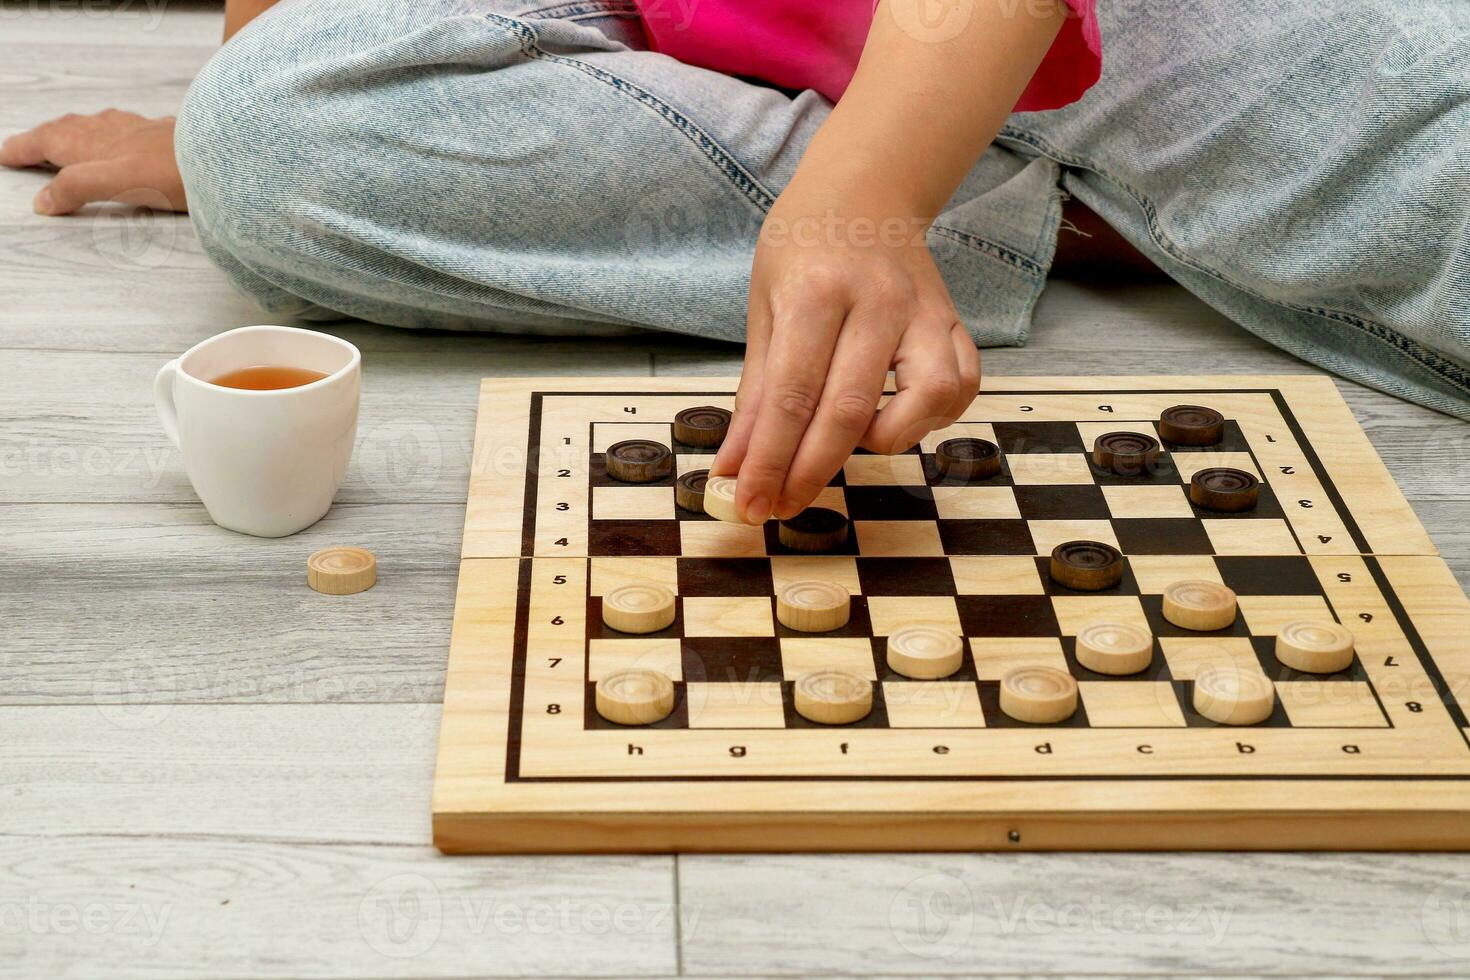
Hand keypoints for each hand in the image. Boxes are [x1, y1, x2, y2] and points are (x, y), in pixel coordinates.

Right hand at [0, 110, 185, 214]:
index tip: (5, 156)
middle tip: (27, 148)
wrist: (228, 158)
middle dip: (45, 138)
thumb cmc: (175, 171)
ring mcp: (143, 132)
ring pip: (99, 127)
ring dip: (76, 132)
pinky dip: (113, 134)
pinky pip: (129, 131)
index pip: (47, 142)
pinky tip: (128, 139)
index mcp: (94, 143)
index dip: (24, 149)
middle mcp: (114, 131)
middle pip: (69, 130)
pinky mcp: (169, 138)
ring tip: (69, 139)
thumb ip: (78, 189)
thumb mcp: (116, 183)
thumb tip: (44, 202)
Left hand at [713, 177, 980, 522]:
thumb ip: (755, 393)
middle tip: (778, 508)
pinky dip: (928, 419)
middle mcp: (878, 299)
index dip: (768, 461)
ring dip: (879, 443)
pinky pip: (959, 389)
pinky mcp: (953, 324)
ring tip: (841, 444)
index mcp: (816, 289)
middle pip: (847, 410)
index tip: (748, 504)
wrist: (866, 191)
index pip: (790, 395)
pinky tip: (890, 421)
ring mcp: (925, 311)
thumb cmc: (803, 247)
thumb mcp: (764, 307)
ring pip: (923, 402)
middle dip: (808, 473)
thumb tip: (735, 468)